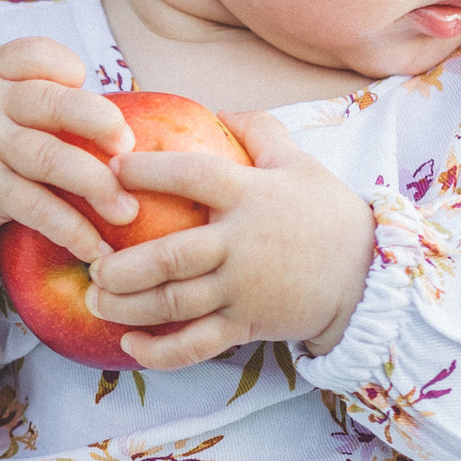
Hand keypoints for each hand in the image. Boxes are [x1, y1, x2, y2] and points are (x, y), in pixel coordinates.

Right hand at [0, 39, 136, 260]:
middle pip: (54, 102)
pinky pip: (38, 208)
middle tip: (128, 149)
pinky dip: (72, 230)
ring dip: (98, 185)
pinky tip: (97, 247)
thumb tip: (113, 121)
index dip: (68, 68)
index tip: (85, 85)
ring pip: (52, 158)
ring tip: (129, 210)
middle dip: (102, 122)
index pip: (34, 53)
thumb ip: (34, 100)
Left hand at [88, 115, 373, 372]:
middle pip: (171, 256)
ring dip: (129, 306)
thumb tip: (218, 109)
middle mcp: (241, 244)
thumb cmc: (326, 214)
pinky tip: (131, 346)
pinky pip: (197, 345)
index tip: (113, 169)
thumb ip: (259, 130)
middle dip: (124, 264)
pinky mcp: (247, 325)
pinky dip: (161, 352)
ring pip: (175, 303)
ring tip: (97, 299)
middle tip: (93, 262)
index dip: (149, 170)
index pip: (192, 175)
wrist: (368, 275)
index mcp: (250, 195)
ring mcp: (242, 289)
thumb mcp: (299, 162)